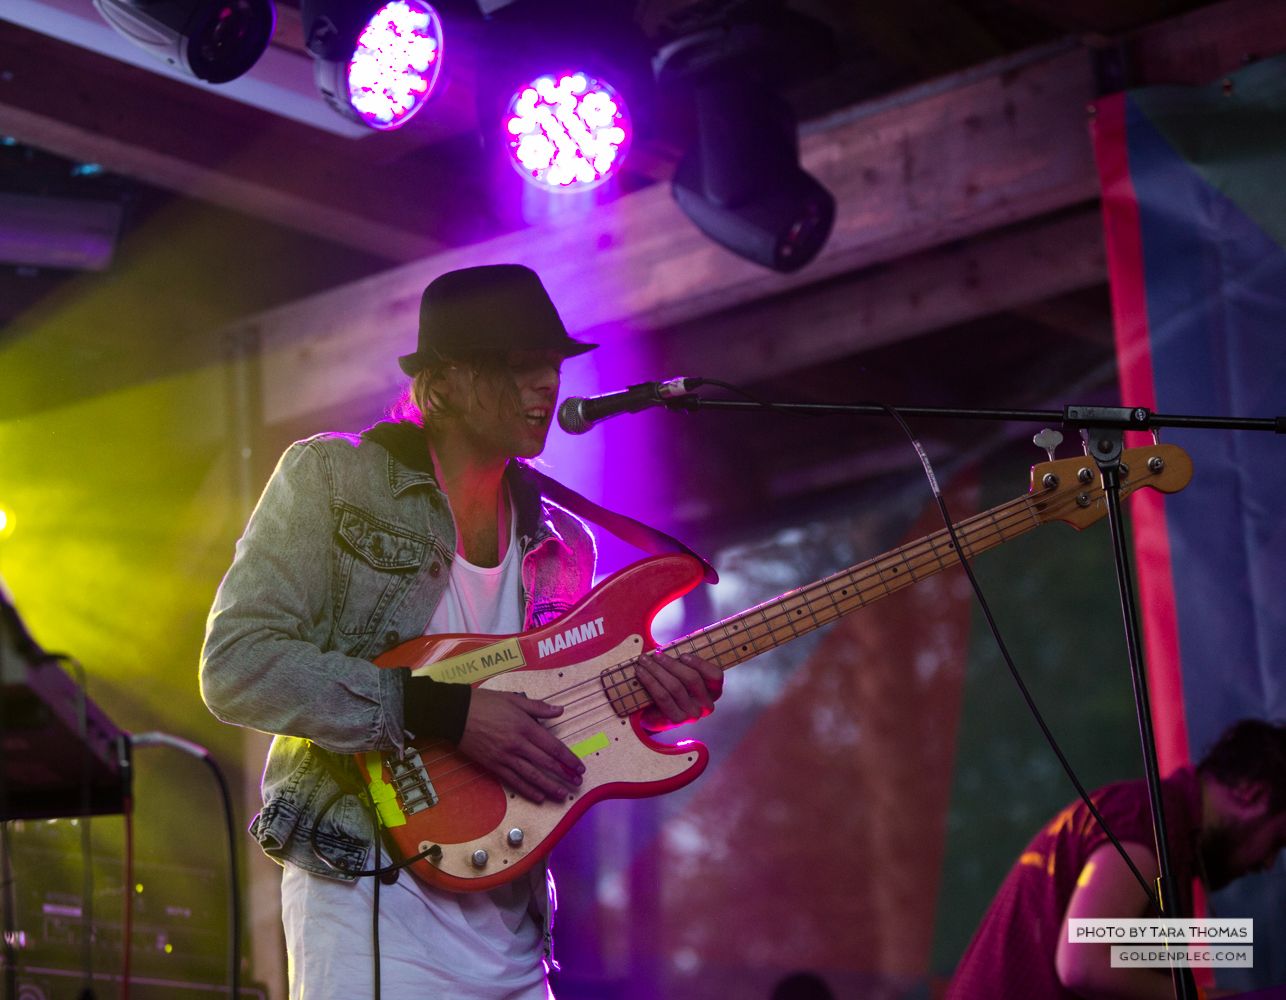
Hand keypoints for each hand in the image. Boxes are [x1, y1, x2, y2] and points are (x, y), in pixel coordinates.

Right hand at [457, 688, 584, 803]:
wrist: (456, 714)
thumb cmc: (485, 703)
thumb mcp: (513, 699)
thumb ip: (538, 707)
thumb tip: (560, 710)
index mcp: (525, 726)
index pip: (553, 746)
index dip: (568, 758)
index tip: (579, 767)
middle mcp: (518, 744)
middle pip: (546, 763)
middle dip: (563, 775)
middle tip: (577, 783)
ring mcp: (505, 757)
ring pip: (532, 776)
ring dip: (549, 787)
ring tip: (562, 795)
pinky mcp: (493, 765)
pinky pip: (513, 781)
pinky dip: (527, 790)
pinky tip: (538, 797)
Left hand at [635, 649, 722, 732]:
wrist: (657, 716)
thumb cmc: (672, 688)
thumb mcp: (681, 675)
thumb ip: (682, 663)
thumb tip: (668, 648)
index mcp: (713, 691)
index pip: (715, 675)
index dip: (699, 664)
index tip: (682, 655)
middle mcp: (707, 704)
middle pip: (692, 679)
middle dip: (672, 664)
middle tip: (656, 654)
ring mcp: (693, 714)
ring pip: (675, 687)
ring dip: (657, 670)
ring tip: (644, 661)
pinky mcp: (678, 719)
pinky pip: (663, 697)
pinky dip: (650, 682)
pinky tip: (641, 673)